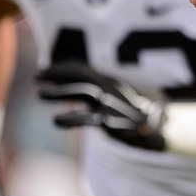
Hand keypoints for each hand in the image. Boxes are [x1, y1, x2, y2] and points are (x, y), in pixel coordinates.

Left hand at [37, 64, 166, 150]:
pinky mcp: (112, 122)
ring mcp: (111, 105)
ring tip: (39, 94)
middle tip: (36, 77)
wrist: (158, 127)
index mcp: (109, 81)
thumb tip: (71, 96)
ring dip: (60, 92)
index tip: (43, 69)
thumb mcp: (115, 98)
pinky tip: (56, 120)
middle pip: (80, 77)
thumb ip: (95, 95)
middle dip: (57, 75)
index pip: (82, 68)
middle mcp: (110, 89)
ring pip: (83, 92)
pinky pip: (89, 119)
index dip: (61, 67)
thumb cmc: (134, 113)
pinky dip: (71, 118)